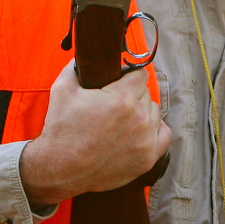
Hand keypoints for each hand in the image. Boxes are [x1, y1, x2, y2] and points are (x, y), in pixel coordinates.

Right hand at [19, 61, 171, 205]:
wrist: (60, 168)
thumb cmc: (61, 130)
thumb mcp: (63, 90)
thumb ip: (77, 67)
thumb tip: (85, 55)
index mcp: (122, 98)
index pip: (140, 75)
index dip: (128, 76)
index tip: (119, 82)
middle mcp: (139, 118)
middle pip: (146, 94)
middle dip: (131, 95)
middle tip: (113, 105)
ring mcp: (145, 139)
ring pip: (154, 113)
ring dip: (141, 113)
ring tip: (121, 121)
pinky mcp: (148, 158)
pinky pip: (164, 134)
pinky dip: (154, 130)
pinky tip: (140, 131)